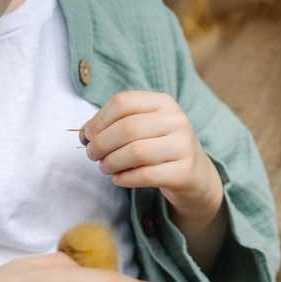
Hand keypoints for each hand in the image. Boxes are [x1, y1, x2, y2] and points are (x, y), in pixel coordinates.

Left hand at [83, 92, 222, 228]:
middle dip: (102, 143)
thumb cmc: (159, 148)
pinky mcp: (184, 172)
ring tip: (105, 167)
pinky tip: (118, 179)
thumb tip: (85, 134)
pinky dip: (125, 178)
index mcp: (163, 102)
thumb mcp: (142, 129)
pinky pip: (146, 175)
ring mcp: (183, 146)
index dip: (99, 119)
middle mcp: (177, 120)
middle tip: (92, 155)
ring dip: (111, 162)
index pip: (123, 102)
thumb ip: (112, 126)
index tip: (88, 135)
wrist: (195, 175)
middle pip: (128, 128)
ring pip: (136, 152)